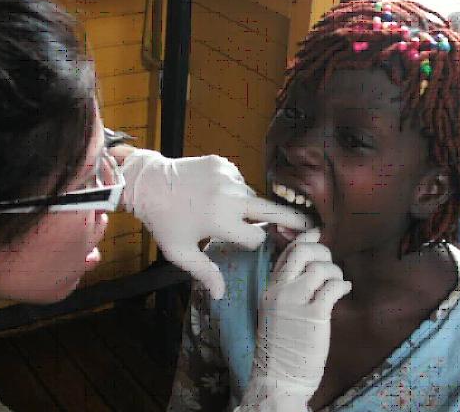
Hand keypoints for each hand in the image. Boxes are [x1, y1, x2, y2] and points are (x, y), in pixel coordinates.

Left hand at [121, 150, 311, 299]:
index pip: (256, 236)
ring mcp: (229, 176)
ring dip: (245, 204)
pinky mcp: (223, 163)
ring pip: (251, 195)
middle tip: (312, 226)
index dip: (252, 242)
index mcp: (222, 221)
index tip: (247, 243)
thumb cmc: (163, 221)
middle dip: (291, 220)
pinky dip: (232, 187)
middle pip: (272, 210)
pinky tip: (213, 192)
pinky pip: (238, 179)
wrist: (147, 182)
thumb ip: (204, 272)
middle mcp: (231, 197)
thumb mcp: (180, 252)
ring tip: (221, 207)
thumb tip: (221, 296)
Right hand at [238, 229, 350, 410]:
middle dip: (322, 250)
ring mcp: (295, 302)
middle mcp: (280, 290)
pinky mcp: (313, 316)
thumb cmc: (281, 345)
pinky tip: (344, 291)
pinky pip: (333, 287)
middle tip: (329, 263)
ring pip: (320, 268)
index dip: (306, 237)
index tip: (318, 233)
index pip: (287, 251)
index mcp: (270, 288)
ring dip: (335, 272)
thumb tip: (310, 262)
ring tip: (337, 283)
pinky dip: (342, 285)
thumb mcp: (275, 310)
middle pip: (303, 251)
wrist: (278, 377)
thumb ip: (288, 286)